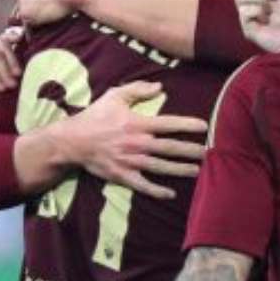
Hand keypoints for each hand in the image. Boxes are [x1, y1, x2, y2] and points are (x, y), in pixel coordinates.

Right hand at [58, 81, 206, 198]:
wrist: (72, 141)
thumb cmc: (94, 116)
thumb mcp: (114, 96)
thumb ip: (137, 89)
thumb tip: (160, 86)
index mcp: (136, 123)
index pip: (168, 124)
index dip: (187, 125)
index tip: (204, 126)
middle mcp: (137, 143)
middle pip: (169, 148)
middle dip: (190, 150)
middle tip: (207, 152)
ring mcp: (130, 161)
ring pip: (160, 167)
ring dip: (180, 169)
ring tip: (197, 170)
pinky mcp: (122, 175)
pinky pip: (142, 185)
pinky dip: (156, 190)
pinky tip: (170, 194)